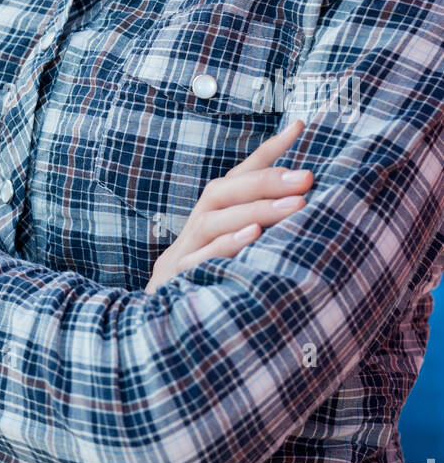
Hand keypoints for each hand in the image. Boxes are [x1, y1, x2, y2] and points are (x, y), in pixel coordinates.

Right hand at [144, 119, 312, 291]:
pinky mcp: (175, 282)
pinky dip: (227, 245)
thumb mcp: (238, 259)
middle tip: (307, 177)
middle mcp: (193, 231)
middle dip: (265, 181)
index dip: (267, 152)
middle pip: (221, 192)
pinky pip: (200, 259)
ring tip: (296, 205)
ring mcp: (180, 255)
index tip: (298, 126)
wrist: (155, 337)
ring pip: (212, 221)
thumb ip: (262, 233)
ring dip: (256, 210)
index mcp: (208, 221)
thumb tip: (305, 209)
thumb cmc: (209, 292)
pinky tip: (254, 236)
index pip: (237, 178)